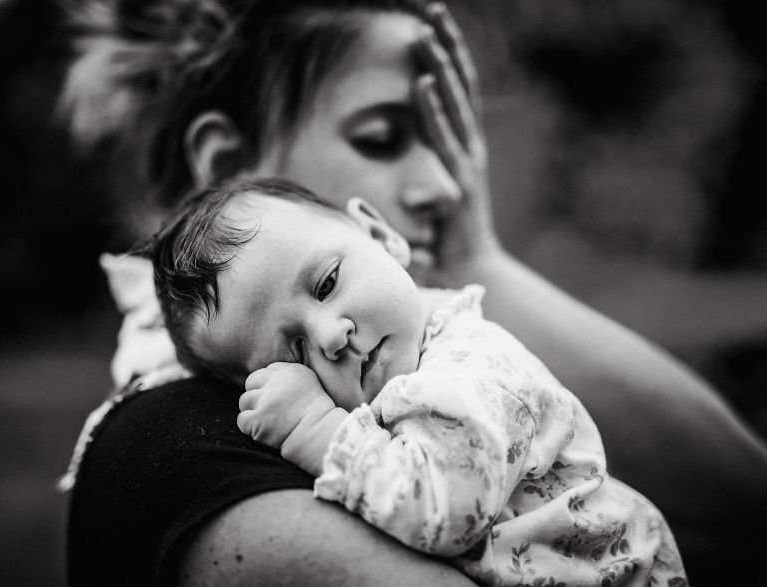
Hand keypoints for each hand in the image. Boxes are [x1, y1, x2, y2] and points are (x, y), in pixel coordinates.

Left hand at [238, 363, 345, 474]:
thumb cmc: (316, 414)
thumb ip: (287, 377)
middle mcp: (277, 382)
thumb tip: (266, 377)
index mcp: (291, 372)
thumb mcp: (309, 384)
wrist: (320, 437)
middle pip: (251, 382)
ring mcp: (266, 401)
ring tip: (268, 421)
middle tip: (269, 410)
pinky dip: (250, 427)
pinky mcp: (258, 419)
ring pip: (244, 401)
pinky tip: (264, 431)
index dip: (268, 386)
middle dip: (256, 395)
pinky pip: (242, 419)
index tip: (277, 399)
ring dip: (253, 411)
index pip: (266, 372)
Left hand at [415, 3, 498, 282]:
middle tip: (433, 8)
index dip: (450, 56)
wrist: (473, 270)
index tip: (435, 24)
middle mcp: (470, 146)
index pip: (459, 90)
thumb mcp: (437, 198)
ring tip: (424, 32)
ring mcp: (467, 161)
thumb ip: (424, 178)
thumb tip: (405, 175)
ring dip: (439, 66)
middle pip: (460, 84)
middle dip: (446, 45)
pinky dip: (433, 109)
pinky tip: (422, 82)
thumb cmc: (450, 238)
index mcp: (465, 145)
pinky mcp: (461, 181)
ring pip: (454, 104)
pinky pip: (443, 138)